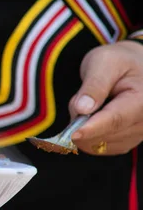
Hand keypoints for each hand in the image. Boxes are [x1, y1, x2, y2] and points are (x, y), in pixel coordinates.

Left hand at [69, 40, 142, 154]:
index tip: (72, 135)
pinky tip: (90, 118)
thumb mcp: (104, 62)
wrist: (134, 67)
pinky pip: (100, 147)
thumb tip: (82, 109)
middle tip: (80, 100)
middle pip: (105, 134)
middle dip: (82, 123)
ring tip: (90, 104)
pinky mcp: (127, 141)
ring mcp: (138, 135)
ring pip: (99, 143)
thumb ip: (94, 85)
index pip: (116, 119)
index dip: (92, 129)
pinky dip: (88, 137)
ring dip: (84, 129)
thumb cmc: (119, 62)